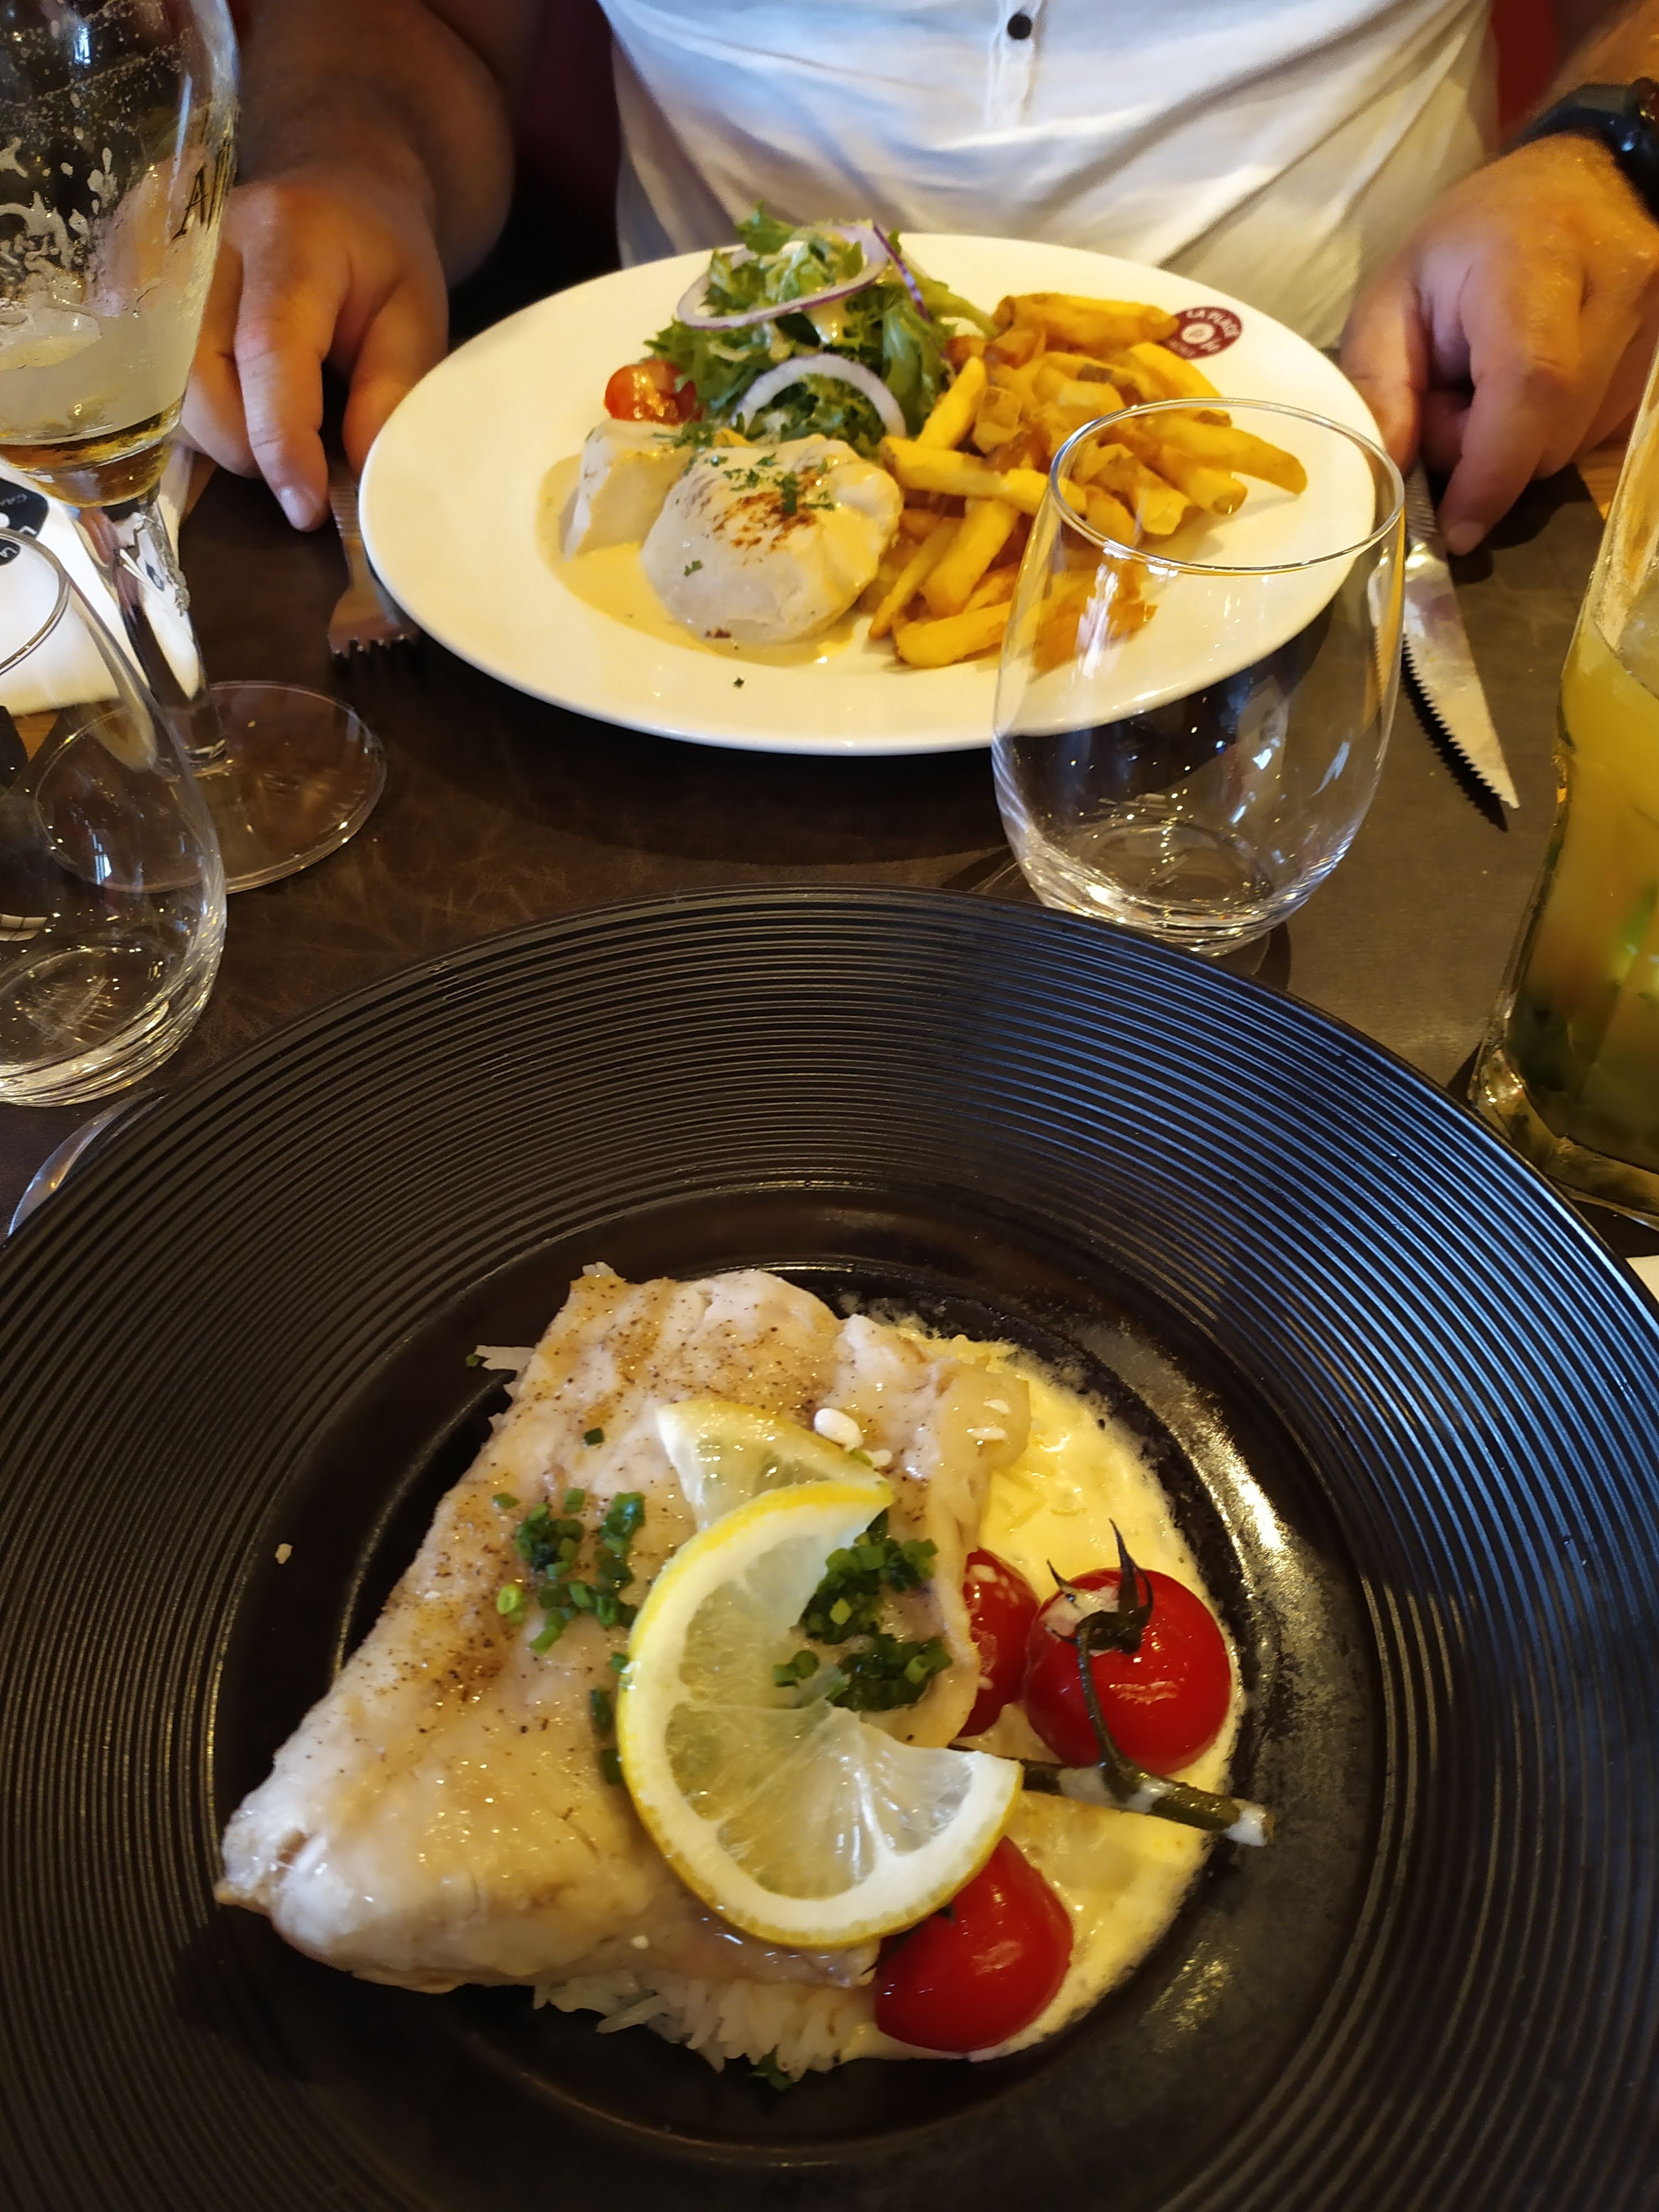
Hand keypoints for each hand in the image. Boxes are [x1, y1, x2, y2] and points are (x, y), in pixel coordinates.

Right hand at [184, 168, 448, 528]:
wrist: (333, 193)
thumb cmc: (378, 260)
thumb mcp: (415, 316)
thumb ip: (392, 390)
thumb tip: (361, 473)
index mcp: (285, 237)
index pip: (266, 351)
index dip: (282, 441)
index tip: (307, 506)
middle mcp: (204, 245)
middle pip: (201, 380)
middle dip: (252, 451)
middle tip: (307, 471)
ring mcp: (158, 268)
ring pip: (170, 396)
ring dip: (227, 442)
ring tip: (283, 432)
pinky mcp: (137, 296)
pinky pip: (156, 392)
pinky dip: (205, 426)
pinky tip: (247, 413)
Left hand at [1340, 137, 1658, 550]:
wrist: (1584, 181)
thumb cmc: (1471, 238)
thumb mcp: (1397, 294)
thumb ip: (1379, 385)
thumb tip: (1385, 475)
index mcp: (1534, 266)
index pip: (1529, 388)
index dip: (1490, 475)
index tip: (1454, 528)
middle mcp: (1613, 295)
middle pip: (1549, 436)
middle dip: (1488, 454)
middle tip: (1450, 401)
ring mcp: (1650, 329)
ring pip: (1574, 444)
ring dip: (1520, 444)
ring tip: (1490, 383)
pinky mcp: (1658, 361)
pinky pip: (1597, 433)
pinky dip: (1553, 432)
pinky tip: (1534, 385)